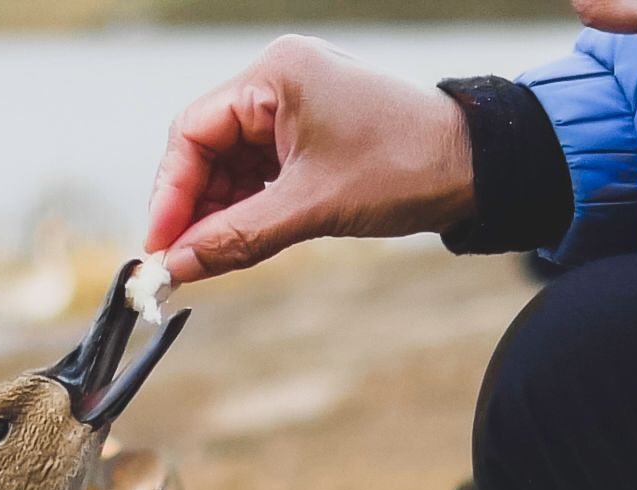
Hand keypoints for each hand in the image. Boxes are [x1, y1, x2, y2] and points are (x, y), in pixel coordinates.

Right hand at [142, 36, 478, 285]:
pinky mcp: (310, 133)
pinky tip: (237, 241)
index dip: (170, 192)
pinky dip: (247, 207)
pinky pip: (259, 171)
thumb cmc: (402, 169)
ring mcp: (296, 106)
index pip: (194, 130)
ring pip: (231, 163)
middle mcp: (280, 80)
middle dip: (192, 206)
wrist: (476, 168)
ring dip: (219, 211)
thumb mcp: (312, 208)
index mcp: (277, 75)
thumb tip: (178, 266)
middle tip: (179, 261)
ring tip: (209, 258)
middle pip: (206, 146)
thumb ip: (238, 236)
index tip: (160, 246)